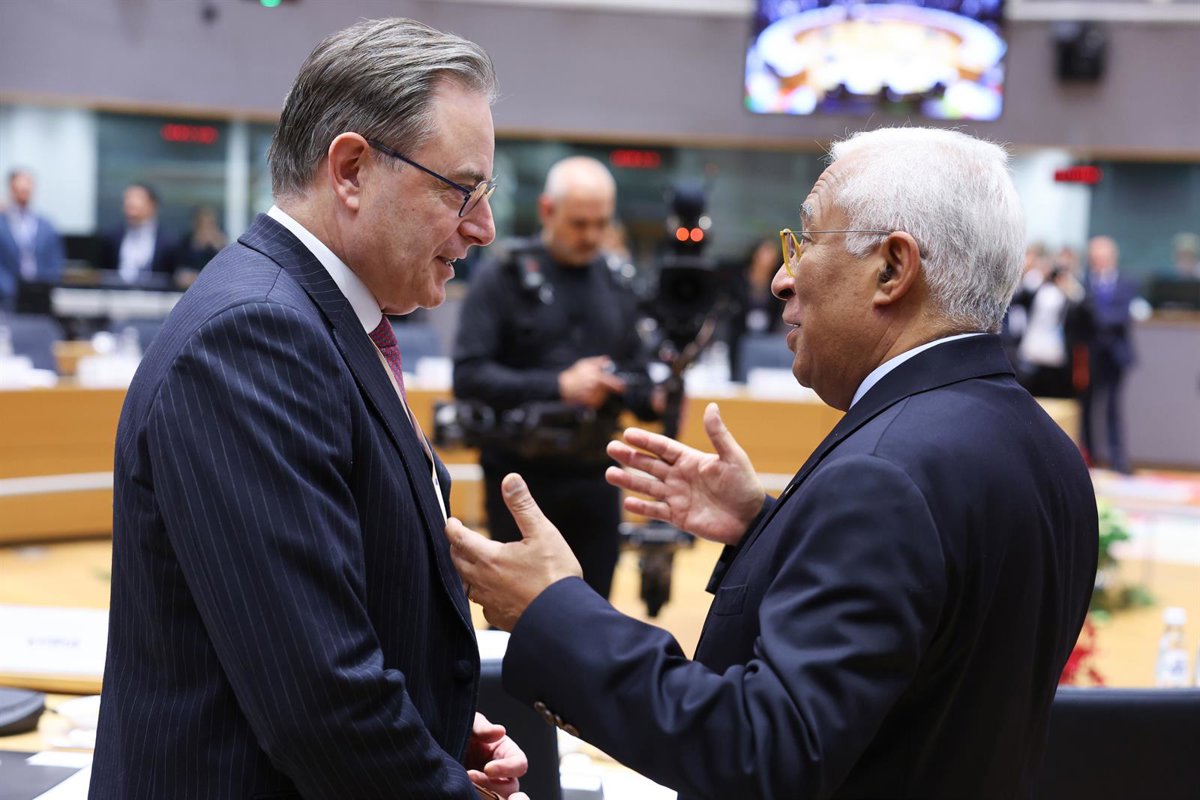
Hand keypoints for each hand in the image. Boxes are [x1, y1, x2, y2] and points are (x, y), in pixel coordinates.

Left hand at [446, 473, 582, 629]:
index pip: (459, 539)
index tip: (450, 522)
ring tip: (470, 564)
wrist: (563, 618)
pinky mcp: (500, 618)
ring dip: (465, 572)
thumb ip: (523, 506)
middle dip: (456, 548)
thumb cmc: (555, 576)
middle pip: (458, 562)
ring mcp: (490, 602)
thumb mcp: (542, 533)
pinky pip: (483, 605)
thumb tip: (510, 480)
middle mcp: (483, 581)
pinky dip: (482, 594)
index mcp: (490, 558)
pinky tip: (492, 593)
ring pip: (467, 584)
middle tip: (458, 540)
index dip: (452, 528)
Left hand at [465, 712, 527, 798]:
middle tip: (470, 778)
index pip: (520, 764)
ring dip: (483, 794)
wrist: (438, 748)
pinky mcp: (476, 795)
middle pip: (511, 788)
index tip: (488, 768)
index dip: (507, 768)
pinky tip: (461, 791)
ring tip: (464, 784)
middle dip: (491, 785)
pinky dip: (473, 797)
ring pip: (497, 799)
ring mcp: (489, 788)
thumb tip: (500, 731)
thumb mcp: (469, 725)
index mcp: (506, 753)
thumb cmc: (459, 733)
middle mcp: (502, 774)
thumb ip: (482, 727)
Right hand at [558, 355, 625, 408]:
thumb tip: (607, 359)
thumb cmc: (574, 375)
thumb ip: (597, 361)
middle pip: (607, 390)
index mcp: (596, 377)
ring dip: (599, 392)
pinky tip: (587, 394)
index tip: (623, 387)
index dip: (619, 385)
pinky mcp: (589, 404)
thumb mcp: (584, 363)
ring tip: (589, 388)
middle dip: (604, 387)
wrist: (562, 387)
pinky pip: (597, 401)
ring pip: (602, 395)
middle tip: (598, 385)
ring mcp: (593, 396)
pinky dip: (594, 399)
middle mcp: (596, 388)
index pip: (612, 382)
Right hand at [606, 402, 763, 545]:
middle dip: (630, 457)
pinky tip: (627, 502)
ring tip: (610, 474)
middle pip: (649, 465)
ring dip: (628, 480)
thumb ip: (718, 434)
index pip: (663, 448)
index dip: (646, 441)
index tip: (627, 433)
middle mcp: (680, 477)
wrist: (750, 520)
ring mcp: (677, 497)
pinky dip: (641, 507)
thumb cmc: (745, 486)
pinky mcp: (678, 517)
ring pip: (647, 487)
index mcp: (690, 460)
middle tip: (611, 448)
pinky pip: (656, 510)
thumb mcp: (733, 457)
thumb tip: (712, 406)